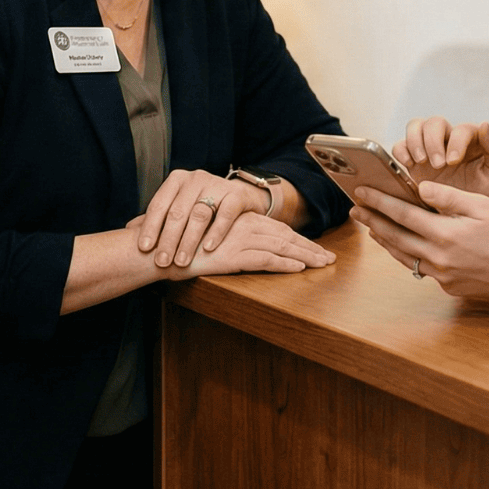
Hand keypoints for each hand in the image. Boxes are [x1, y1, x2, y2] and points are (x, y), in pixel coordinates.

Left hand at [137, 168, 273, 267]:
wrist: (240, 197)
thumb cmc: (204, 204)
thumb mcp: (180, 207)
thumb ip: (158, 218)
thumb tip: (128, 230)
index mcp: (177, 180)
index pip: (159, 204)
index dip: (150, 227)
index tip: (144, 249)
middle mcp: (195, 179)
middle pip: (177, 211)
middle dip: (168, 239)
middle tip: (162, 262)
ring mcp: (217, 185)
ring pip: (199, 214)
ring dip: (189, 241)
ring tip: (182, 261)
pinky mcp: (237, 195)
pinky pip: (225, 214)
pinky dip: (216, 232)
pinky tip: (208, 249)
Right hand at [166, 212, 334, 279]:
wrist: (159, 249)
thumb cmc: (181, 247)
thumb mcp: (209, 241)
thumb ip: (227, 241)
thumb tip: (242, 249)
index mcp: (240, 220)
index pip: (277, 229)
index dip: (299, 239)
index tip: (316, 249)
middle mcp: (243, 225)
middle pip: (285, 236)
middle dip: (310, 247)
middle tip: (329, 259)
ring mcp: (239, 239)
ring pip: (281, 246)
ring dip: (305, 256)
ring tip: (323, 264)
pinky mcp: (232, 254)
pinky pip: (265, 259)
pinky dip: (284, 264)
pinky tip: (300, 268)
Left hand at [351, 179, 488, 300]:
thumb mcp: (481, 206)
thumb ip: (448, 197)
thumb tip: (421, 188)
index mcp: (445, 234)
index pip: (402, 214)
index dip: (379, 202)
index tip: (361, 193)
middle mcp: (438, 258)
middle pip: (396, 237)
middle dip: (374, 222)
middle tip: (355, 210)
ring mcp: (442, 275)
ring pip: (404, 256)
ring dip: (386, 241)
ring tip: (372, 228)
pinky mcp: (449, 286)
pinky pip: (421, 269)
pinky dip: (407, 255)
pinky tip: (402, 247)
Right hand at [393, 117, 488, 207]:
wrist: (474, 219)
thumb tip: (484, 123)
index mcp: (471, 140)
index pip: (461, 129)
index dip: (456, 142)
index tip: (453, 162)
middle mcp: (448, 140)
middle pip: (435, 123)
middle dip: (433, 141)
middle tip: (438, 165)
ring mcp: (429, 149)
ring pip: (415, 127)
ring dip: (415, 141)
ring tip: (420, 162)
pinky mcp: (414, 163)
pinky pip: (400, 146)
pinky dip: (400, 151)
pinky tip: (407, 164)